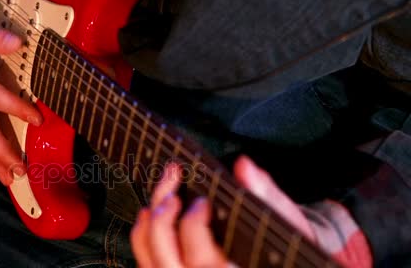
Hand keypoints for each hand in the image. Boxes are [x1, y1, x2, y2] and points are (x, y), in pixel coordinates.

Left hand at [130, 155, 316, 267]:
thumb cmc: (280, 246)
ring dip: (148, 226)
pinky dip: (143, 238)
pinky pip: (148, 263)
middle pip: (166, 259)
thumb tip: (244, 166)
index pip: (201, 259)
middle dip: (162, 222)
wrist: (282, 263)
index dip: (194, 227)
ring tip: (161, 198)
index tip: (201, 202)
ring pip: (151, 261)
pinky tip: (151, 214)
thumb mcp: (282, 222)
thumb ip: (264, 194)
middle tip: (172, 193)